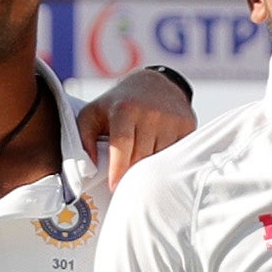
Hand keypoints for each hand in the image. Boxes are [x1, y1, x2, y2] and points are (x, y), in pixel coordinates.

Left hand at [78, 68, 198, 186]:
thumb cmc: (118, 104)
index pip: (122, 145)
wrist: (155, 83)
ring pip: (161, 158)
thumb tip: (89, 168)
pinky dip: (167, 162)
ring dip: (150, 169)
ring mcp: (172, 119)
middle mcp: (151, 113)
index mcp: (125, 110)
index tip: (114, 187)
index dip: (118, 169)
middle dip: (131, 173)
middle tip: (125, 184)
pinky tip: (158, 160)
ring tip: (140, 171)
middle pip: (142, 156)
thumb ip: (83, 139)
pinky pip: (177, 154)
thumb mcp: (92, 114)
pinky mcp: (187, 126)